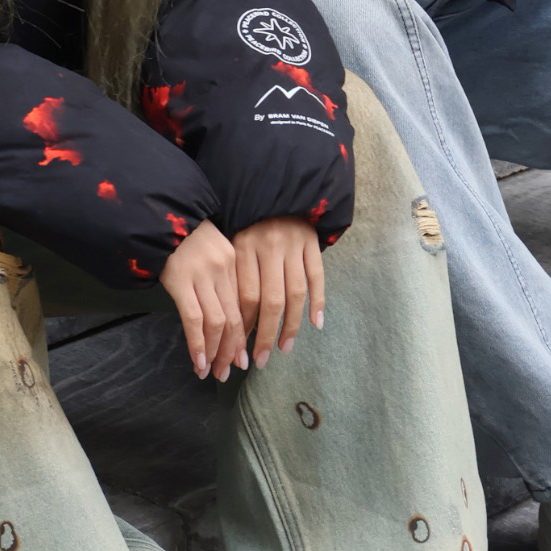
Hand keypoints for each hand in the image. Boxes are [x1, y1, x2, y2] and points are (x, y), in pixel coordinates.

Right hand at [159, 219, 248, 381]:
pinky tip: (199, 361)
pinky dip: (198, 344)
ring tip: (213, 372)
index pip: (242, 305)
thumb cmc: (180, 234)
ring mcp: (201, 274)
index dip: (242, 335)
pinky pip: (194, 319)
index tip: (240, 356)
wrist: (154, 215)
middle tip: (229, 370)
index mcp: (232, 259)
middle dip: (231, 349)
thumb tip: (221, 314)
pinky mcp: (180, 280)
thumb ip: (218, 276)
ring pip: (216, 322)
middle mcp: (221, 268)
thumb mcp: (208, 248)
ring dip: (216, 352)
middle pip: (233, 317)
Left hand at [232, 217, 324, 367]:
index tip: (241, 347)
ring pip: (295, 294)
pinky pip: (317, 278)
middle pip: (270, 300)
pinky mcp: (312, 243)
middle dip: (266, 335)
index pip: (246, 296)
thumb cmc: (248, 224)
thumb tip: (233, 324)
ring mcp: (293, 245)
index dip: (245, 325)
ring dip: (292, 326)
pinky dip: (318, 302)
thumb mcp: (232, 244)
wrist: (275, 190)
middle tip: (261, 360)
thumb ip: (234, 277)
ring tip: (285, 347)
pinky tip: (315, 324)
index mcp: (243, 247)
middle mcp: (269, 246)